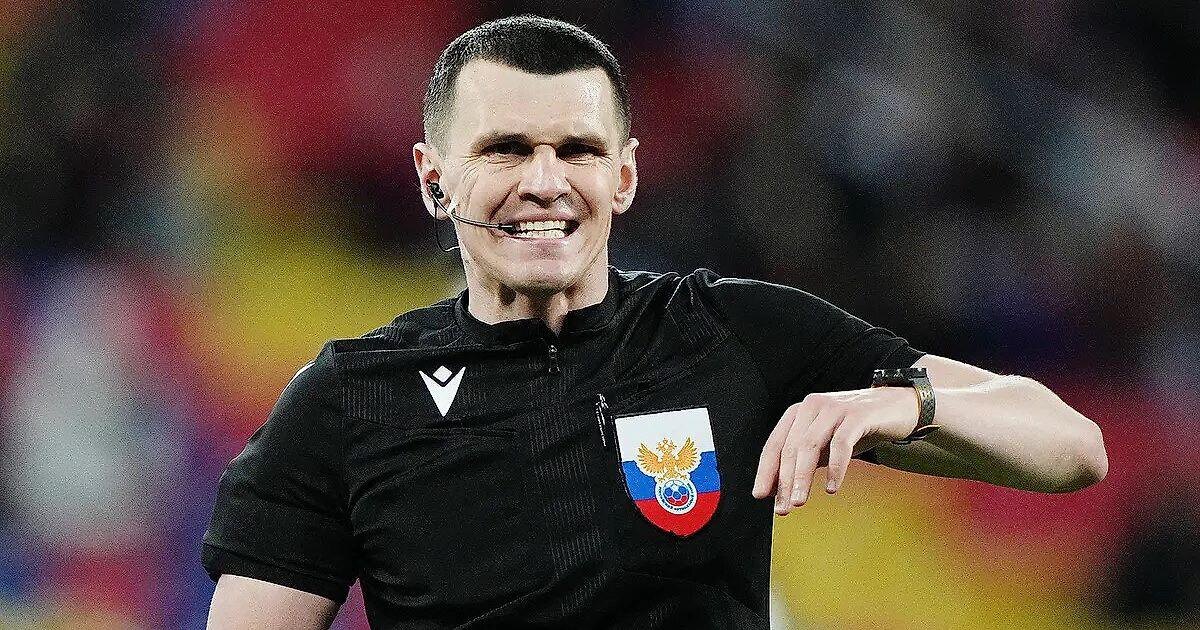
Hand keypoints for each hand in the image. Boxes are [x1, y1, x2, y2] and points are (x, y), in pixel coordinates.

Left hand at [751, 387, 919, 514]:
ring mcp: (834, 408)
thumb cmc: (856, 429)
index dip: (766, 470)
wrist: (897, 407)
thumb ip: (803, 463)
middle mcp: (812, 406)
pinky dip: (835, 468)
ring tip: (799, 502)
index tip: (761, 495)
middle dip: (784, 481)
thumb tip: (778, 491)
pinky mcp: (857, 415)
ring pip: (810, 445)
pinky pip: (841, 444)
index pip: (775, 444)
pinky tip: (832, 488)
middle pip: (791, 447)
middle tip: (782, 508)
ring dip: (802, 477)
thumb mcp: (825, 446)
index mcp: (799, 412)